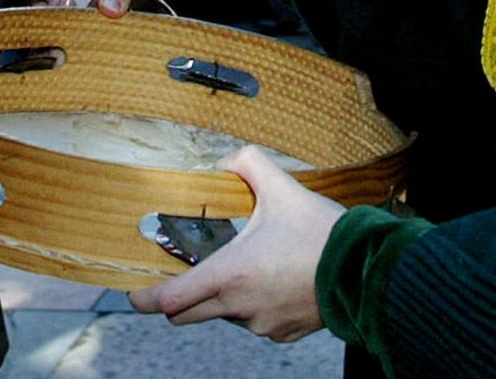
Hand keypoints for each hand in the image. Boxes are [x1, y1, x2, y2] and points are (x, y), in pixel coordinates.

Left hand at [130, 147, 342, 340]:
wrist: (362, 270)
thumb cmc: (320, 233)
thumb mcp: (280, 187)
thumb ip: (247, 164)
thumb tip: (227, 161)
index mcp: (229, 275)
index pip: (171, 300)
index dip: (144, 298)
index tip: (132, 294)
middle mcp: (239, 307)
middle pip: (188, 315)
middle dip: (177, 299)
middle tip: (179, 277)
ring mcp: (261, 325)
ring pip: (225, 314)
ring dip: (224, 296)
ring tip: (248, 264)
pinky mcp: (282, 334)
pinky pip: (256, 321)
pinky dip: (254, 304)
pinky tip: (272, 279)